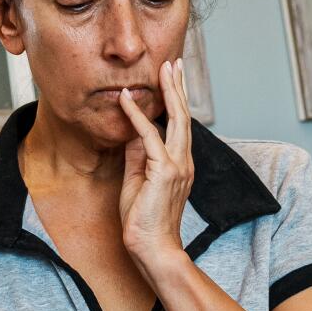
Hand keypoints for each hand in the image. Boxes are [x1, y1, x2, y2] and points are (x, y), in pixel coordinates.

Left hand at [117, 58, 193, 268]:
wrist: (153, 248)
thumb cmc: (144, 221)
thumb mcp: (137, 181)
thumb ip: (138, 156)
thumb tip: (133, 132)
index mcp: (180, 164)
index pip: (180, 125)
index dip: (176, 100)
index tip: (172, 78)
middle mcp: (184, 161)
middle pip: (184, 115)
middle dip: (178, 86)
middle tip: (174, 62)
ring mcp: (178, 166)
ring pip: (176, 119)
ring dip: (168, 91)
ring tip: (163, 68)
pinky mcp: (164, 171)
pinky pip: (149, 136)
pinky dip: (136, 116)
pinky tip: (127, 99)